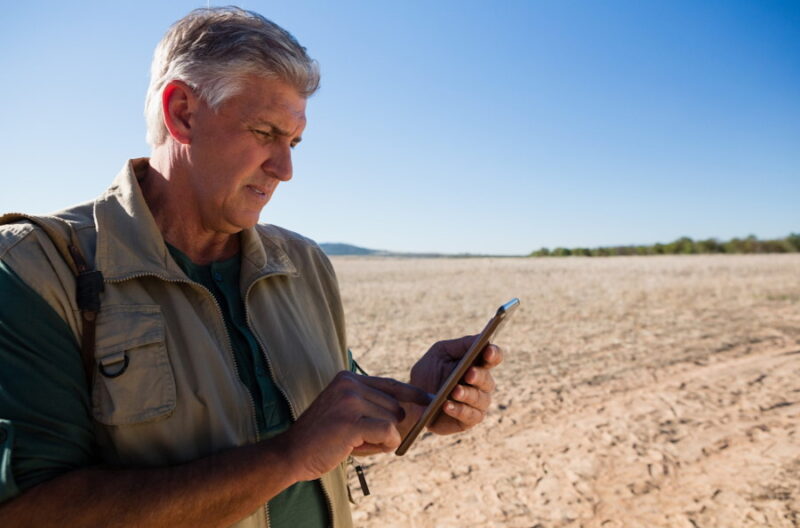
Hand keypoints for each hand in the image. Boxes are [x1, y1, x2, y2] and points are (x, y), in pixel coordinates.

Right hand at [278, 371, 429, 481]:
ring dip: (381, 440)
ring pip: (394, 421)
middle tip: (360, 439)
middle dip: (387, 427)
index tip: (430, 401)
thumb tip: (414, 410)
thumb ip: (373, 406)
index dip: (413, 394)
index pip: (391, 384)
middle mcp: (350, 385)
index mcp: (348, 378)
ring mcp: (350, 401)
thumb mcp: (346, 411)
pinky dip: (382, 446)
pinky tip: (358, 449)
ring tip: (354, 443)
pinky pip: (389, 433)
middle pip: (396, 405)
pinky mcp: (352, 422)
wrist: (291, 453)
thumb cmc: (322, 437)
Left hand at [407, 335, 502, 435]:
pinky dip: (459, 410)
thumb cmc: (429, 371)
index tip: (488, 350)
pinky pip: (469, 416)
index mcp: (477, 364)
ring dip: (468, 395)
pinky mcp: (468, 420)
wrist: (412, 398)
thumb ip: (461, 345)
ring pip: (481, 400)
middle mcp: (481, 385)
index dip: (494, 354)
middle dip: (478, 376)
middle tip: (469, 373)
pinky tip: (447, 405)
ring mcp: (477, 404)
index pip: (493, 358)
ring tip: (455, 391)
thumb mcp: (440, 352)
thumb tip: (480, 338)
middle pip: (488, 380)